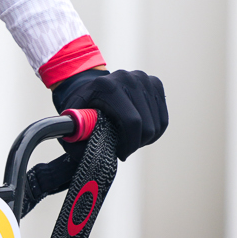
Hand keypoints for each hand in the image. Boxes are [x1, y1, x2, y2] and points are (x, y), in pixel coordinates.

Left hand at [51, 67, 166, 159]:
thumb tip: (97, 159)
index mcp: (107, 86)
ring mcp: (143, 79)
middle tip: (123, 148)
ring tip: (128, 138)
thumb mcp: (72, 123)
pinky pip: (163, 118)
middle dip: (136, 143)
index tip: (120, 154)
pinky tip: (139, 131)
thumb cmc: (82, 108)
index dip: (129, 144)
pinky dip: (154, 131)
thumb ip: (78, 141)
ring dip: (145, 138)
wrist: (89, 86)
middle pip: (147, 125)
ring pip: (157, 124)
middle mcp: (128, 78)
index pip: (132, 122)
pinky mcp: (154, 83)